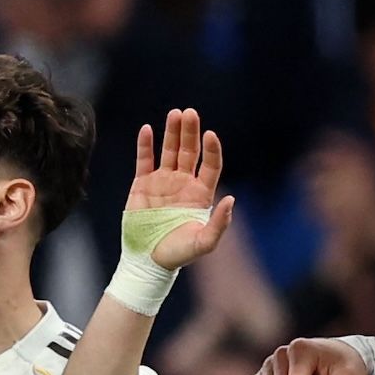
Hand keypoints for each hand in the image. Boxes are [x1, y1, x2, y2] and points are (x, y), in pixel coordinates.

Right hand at [130, 107, 236, 267]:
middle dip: (190, 132)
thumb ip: (219, 223)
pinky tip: (147, 129)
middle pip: (189, 151)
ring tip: (175, 114)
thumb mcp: (203, 243)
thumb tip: (231, 199)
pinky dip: (145, 145)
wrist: (148, 260)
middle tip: (190, 113)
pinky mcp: (143, 184)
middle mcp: (184, 183)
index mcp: (201, 194)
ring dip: (172, 132)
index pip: (210, 165)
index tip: (210, 135)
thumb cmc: (178, 254)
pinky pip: (144, 160)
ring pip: (169, 150)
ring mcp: (163, 181)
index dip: (211, 150)